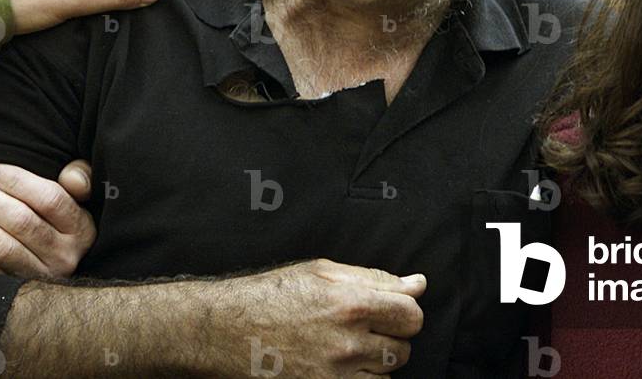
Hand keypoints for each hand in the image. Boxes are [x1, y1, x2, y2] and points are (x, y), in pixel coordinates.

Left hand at [0, 160, 95, 277]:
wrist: (62, 260)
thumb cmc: (67, 218)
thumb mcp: (84, 197)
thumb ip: (81, 178)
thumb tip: (69, 178)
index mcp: (82, 229)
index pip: (50, 200)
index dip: (17, 182)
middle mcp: (63, 254)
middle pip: (22, 222)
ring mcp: (38, 273)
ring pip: (1, 245)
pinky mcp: (14, 285)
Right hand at [237, 258, 426, 376]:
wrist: (223, 330)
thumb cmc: (271, 295)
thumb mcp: (323, 272)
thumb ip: (376, 279)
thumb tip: (417, 284)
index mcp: (352, 304)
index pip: (412, 315)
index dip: (404, 311)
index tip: (390, 311)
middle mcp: (347, 344)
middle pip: (402, 348)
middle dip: (389, 337)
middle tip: (362, 329)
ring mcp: (334, 377)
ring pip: (385, 376)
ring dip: (374, 364)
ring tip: (345, 348)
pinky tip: (339, 369)